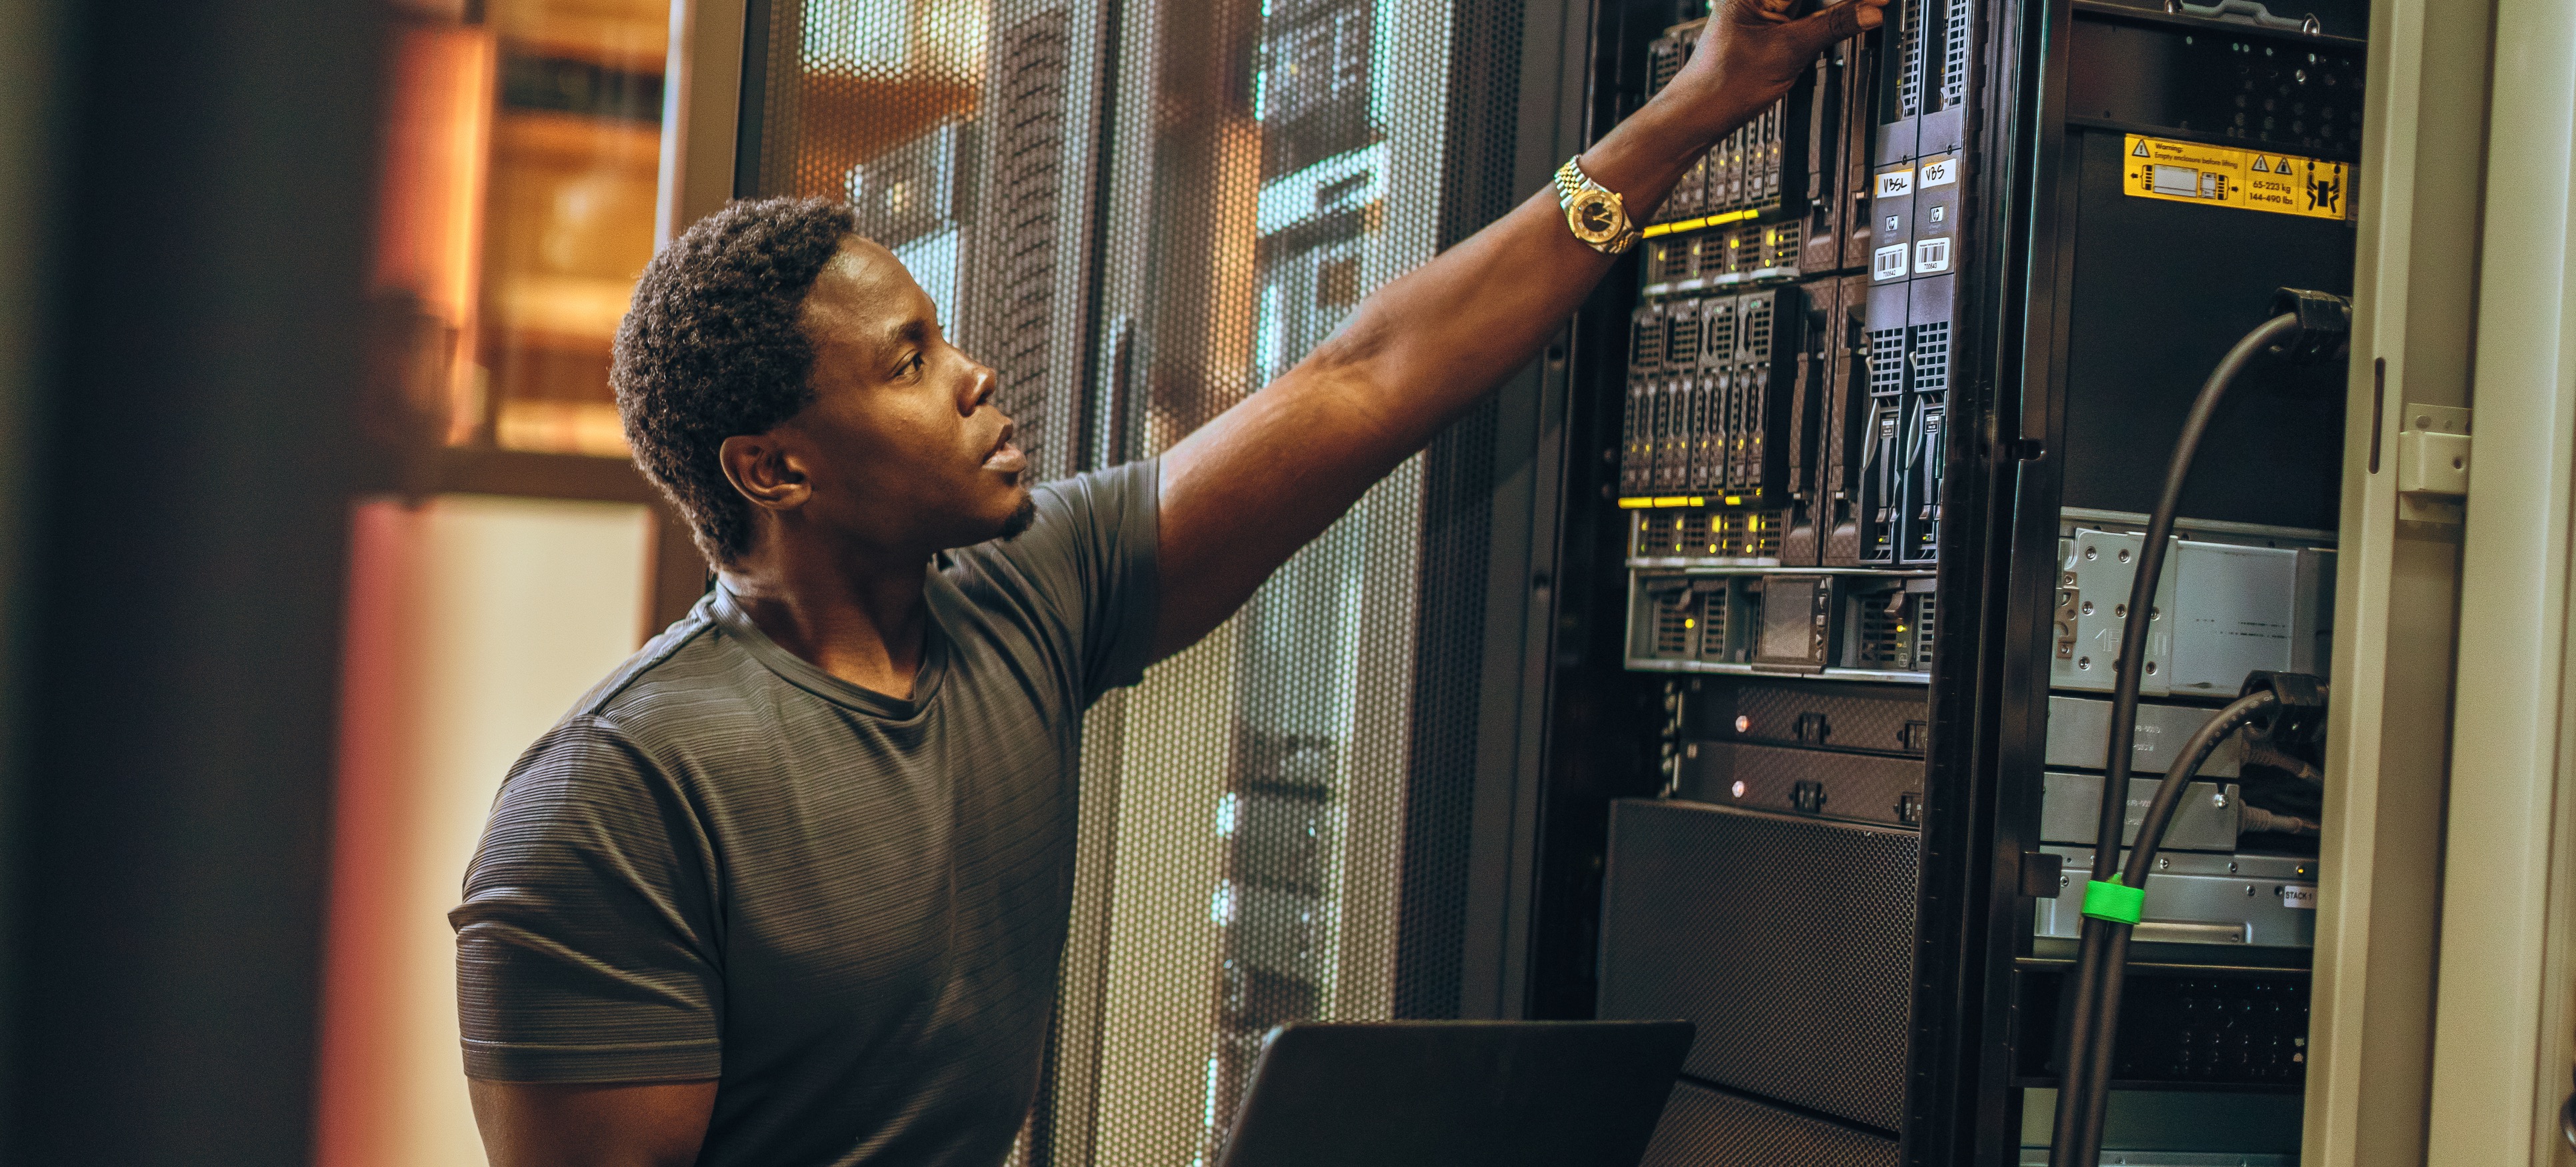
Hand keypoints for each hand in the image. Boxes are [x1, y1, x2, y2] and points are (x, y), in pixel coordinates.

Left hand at [1664, 0, 1887, 135]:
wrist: (1699, 114)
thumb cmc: (1723, 84)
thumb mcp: (1789, 51)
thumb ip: (1834, 25)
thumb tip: (1872, 10)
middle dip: (1847, 1)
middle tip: (1875, 5)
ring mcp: (1763, 10)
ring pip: (1813, 2)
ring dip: (1839, 7)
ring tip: (1870, 9)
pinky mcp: (1770, 27)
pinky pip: (1808, 12)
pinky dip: (1830, 14)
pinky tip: (1852, 16)